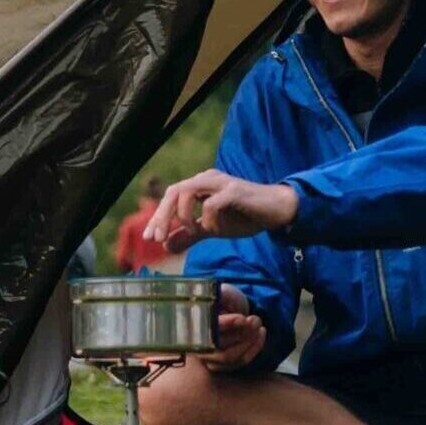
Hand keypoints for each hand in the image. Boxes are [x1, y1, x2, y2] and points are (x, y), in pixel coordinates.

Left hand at [141, 169, 299, 252]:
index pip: (171, 196)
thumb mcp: (212, 228)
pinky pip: (211, 204)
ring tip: (194, 232)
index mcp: (200, 185)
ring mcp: (221, 183)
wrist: (276, 211)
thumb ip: (190, 234)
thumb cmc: (245, 216)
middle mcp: (207, 179)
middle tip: (157, 238)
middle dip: (162, 216)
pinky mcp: (234, 191)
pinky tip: (216, 230)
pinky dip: (208, 220)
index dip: (157, 216)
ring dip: (183, 216)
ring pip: (187, 191)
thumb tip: (166, 245)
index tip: (149, 238)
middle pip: (174, 191)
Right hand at [200, 284, 264, 371]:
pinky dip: (254, 348)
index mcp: (193, 324)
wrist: (230, 310)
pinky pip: (240, 362)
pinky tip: (261, 334)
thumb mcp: (222, 292)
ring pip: (230, 357)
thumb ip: (220, 294)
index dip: (227, 324)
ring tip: (259, 325)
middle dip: (242, 332)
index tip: (243, 318)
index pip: (208, 329)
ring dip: (249, 341)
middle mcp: (196, 344)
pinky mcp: (223, 366)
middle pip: (219, 345)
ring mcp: (209, 358)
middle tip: (255, 319)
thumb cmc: (225, 300)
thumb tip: (219, 297)